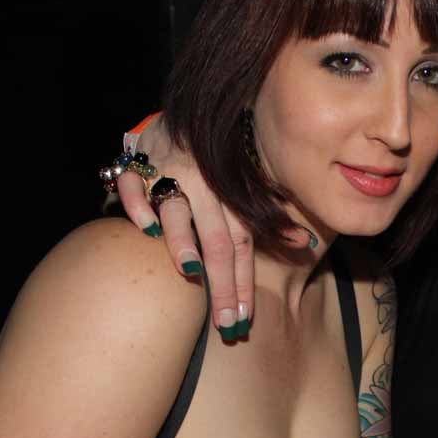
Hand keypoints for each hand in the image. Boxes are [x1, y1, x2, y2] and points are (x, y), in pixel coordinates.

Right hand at [116, 114, 256, 335]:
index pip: (243, 244)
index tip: (245, 319)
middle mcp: (204, 185)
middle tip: (226, 324)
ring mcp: (170, 172)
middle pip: (215, 240)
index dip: (244, 282)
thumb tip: (304, 246)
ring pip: (176, 210)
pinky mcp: (138, 162)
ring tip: (193, 274)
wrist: (184, 113)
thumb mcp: (247, 181)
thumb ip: (270, 214)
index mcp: (232, 193)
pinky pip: (133, 183)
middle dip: (221, 284)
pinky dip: (138, 204)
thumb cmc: (218, 159)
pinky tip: (148, 229)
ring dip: (183, 240)